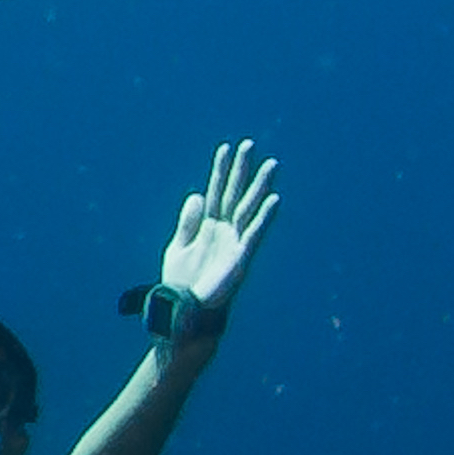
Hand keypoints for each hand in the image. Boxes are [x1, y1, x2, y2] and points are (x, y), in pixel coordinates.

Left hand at [156, 138, 281, 310]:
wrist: (185, 310)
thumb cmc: (182, 281)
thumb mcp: (179, 246)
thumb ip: (188, 222)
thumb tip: (197, 193)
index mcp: (207, 225)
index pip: (216, 190)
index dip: (220, 170)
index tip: (225, 147)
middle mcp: (224, 230)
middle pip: (235, 193)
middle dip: (242, 169)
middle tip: (250, 143)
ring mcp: (234, 242)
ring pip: (249, 208)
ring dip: (260, 186)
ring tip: (271, 164)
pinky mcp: (241, 258)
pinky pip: (255, 233)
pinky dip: (265, 217)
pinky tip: (274, 199)